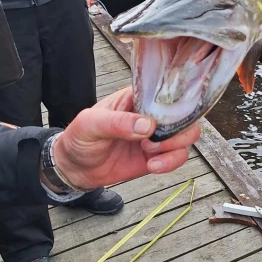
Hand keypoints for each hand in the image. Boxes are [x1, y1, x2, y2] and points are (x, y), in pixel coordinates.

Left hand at [48, 87, 200, 190]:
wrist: (74, 169)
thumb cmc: (79, 138)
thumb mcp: (90, 124)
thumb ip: (117, 122)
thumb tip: (148, 125)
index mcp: (137, 98)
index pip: (166, 91)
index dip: (175, 101)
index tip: (166, 117)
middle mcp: (152, 114)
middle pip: (184, 114)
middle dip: (178, 129)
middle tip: (153, 141)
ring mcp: (156, 135)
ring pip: (186, 135)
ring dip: (174, 147)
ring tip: (151, 155)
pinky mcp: (157, 155)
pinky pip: (177, 156)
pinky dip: (171, 163)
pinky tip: (152, 166)